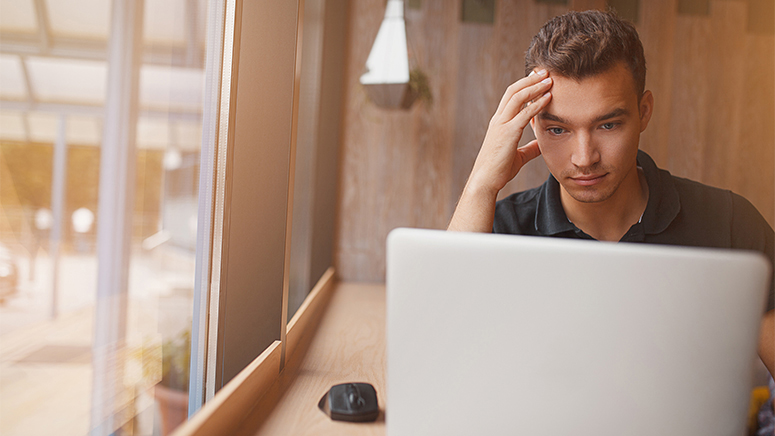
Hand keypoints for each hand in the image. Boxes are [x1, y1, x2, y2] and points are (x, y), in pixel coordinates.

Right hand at [467, 69, 552, 195]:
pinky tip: (548, 97)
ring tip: (549, 79)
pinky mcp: (507, 133)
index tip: (539, 77)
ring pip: (517, 96)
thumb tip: (542, 143)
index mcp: (499, 122)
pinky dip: (537, 103)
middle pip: (514, 90)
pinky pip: (523, 113)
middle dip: (530, 79)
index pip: (511, 96)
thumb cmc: (499, 170)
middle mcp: (499, 119)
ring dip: (535, 86)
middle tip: (545, 71)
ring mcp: (501, 125)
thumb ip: (530, 147)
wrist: (485, 181)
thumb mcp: (518, 156)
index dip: (525, 84)